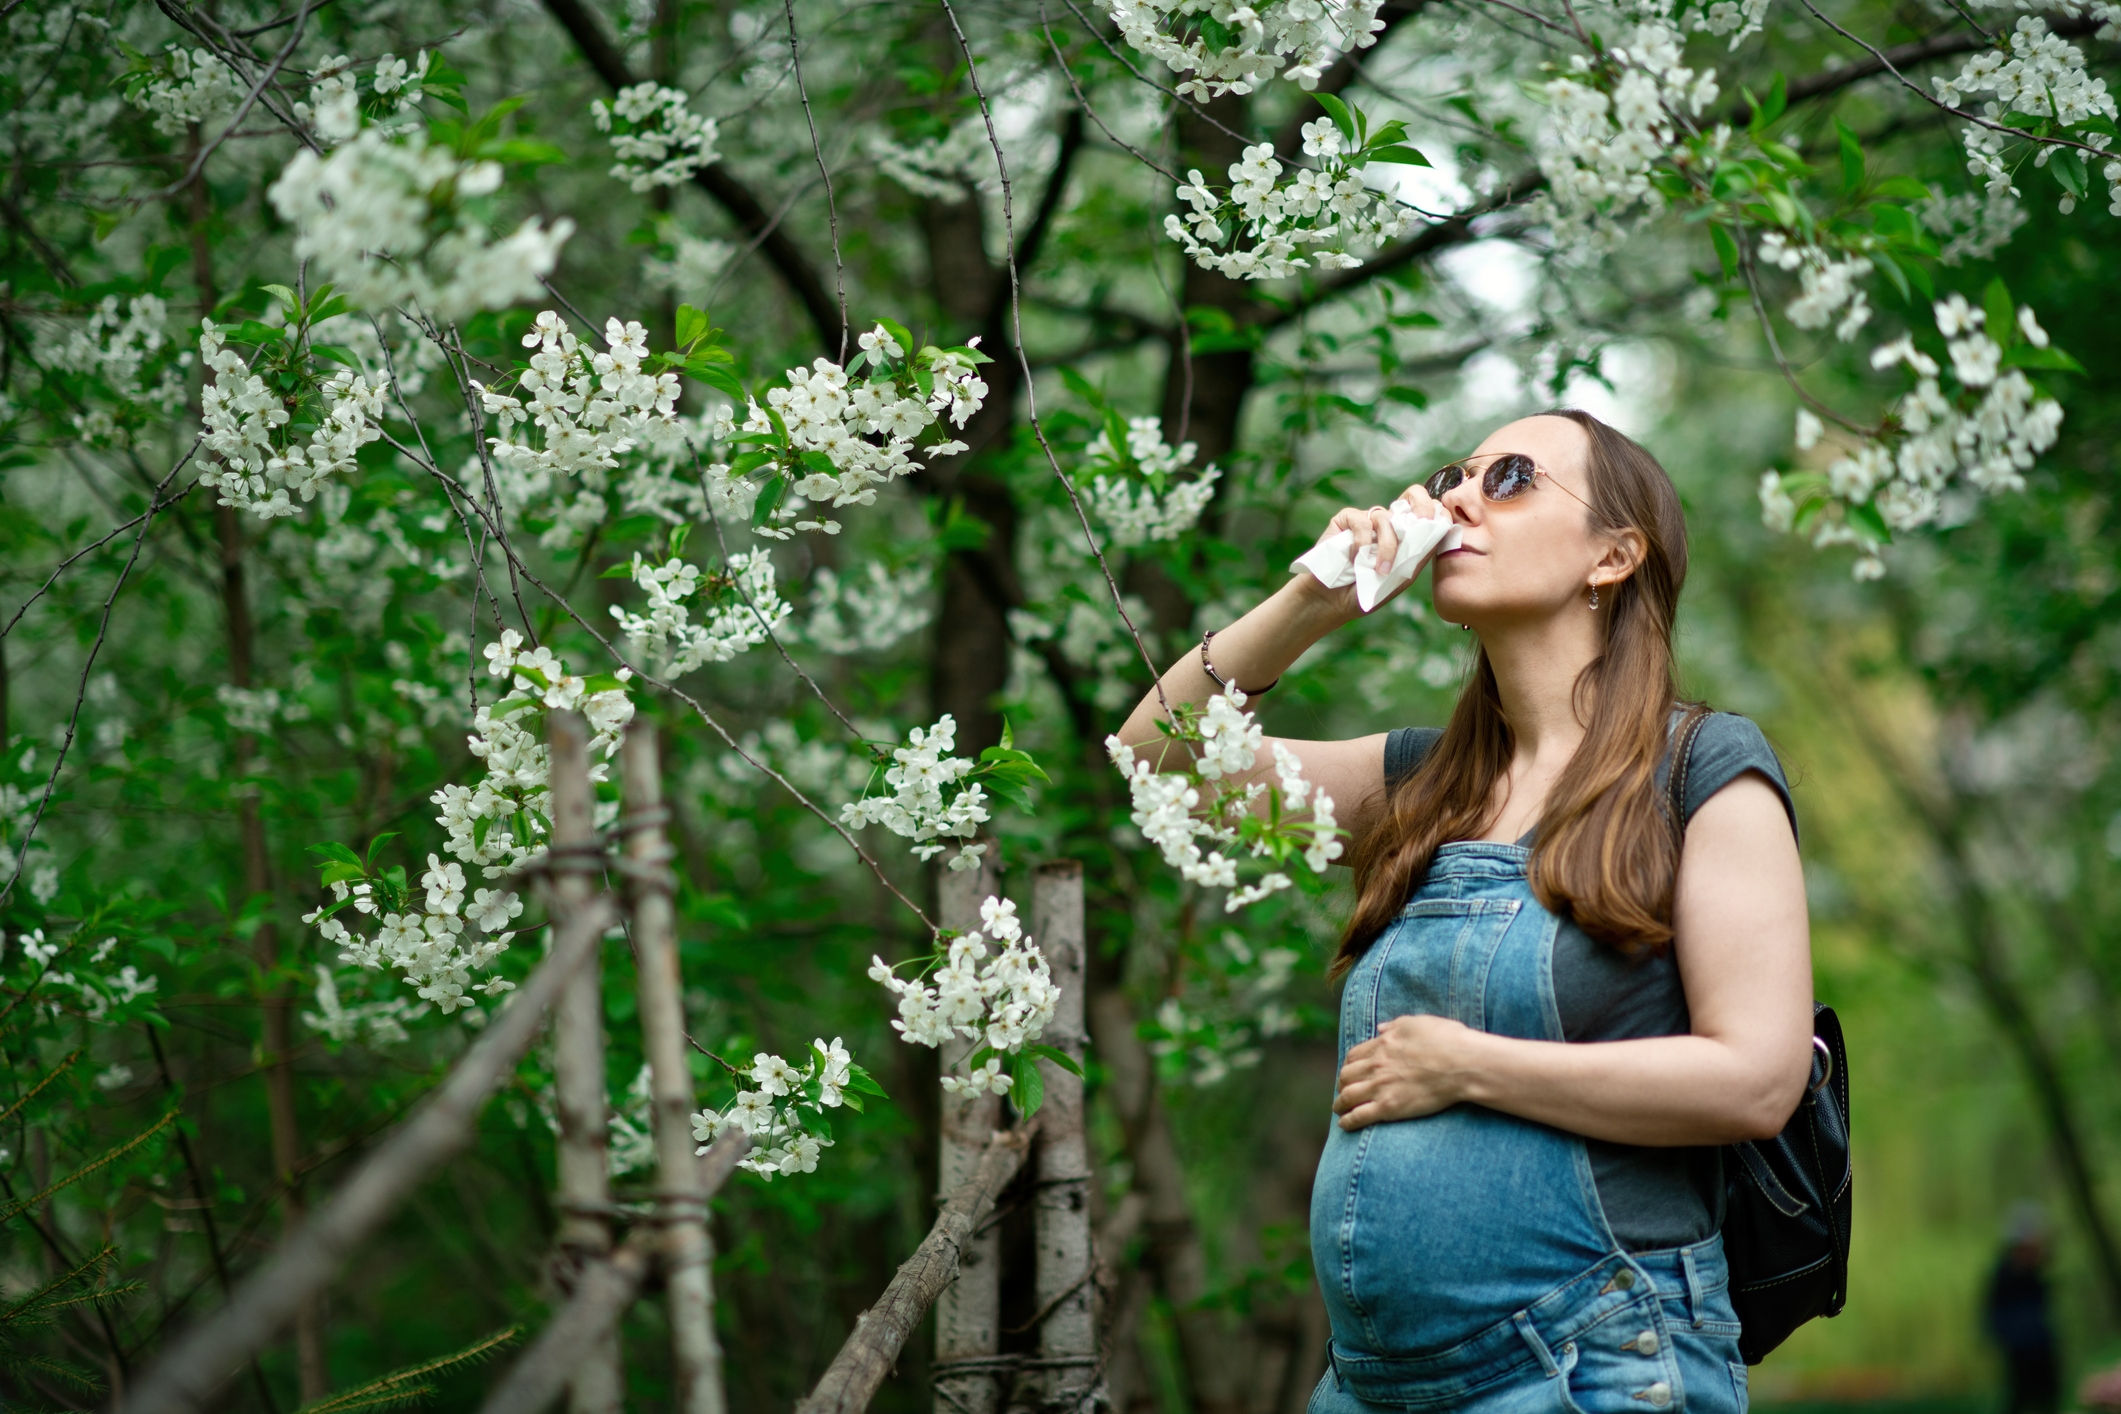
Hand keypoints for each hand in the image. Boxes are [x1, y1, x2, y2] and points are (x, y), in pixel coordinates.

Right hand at [1296, 485, 1450, 617]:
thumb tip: (1438, 532)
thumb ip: (1418, 555)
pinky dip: (1363, 542)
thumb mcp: (1400, 578)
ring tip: (1379, 570)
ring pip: (1387, 519)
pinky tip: (1357, 560)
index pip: (1427, 513)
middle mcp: (1389, 524)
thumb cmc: (1366, 592)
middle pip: (1413, 495)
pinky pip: (1362, 522)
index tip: (1442, 523)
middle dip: (1423, 505)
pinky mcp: (1346, 520)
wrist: (1331, 601)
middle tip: (1423, 522)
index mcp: (1405, 536)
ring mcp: (1367, 520)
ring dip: (1387, 547)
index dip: (1437, 512)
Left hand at [1332, 1013, 1477, 1129]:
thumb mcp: (1417, 1023)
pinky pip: (1359, 1116)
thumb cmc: (1447, 1040)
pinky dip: (1347, 1121)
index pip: (1354, 1056)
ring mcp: (1381, 1087)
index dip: (1349, 1065)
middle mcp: (1377, 1066)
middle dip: (1341, 1084)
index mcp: (1383, 1045)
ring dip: (1339, 1104)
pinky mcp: (1389, 1107)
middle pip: (1346, 1076)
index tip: (1350, 1072)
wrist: (1462, 1064)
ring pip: (1347, 1096)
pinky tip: (1344, 1125)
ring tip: (1338, 1110)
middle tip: (1343, 1091)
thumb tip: (1381, 1028)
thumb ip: (1396, 1025)